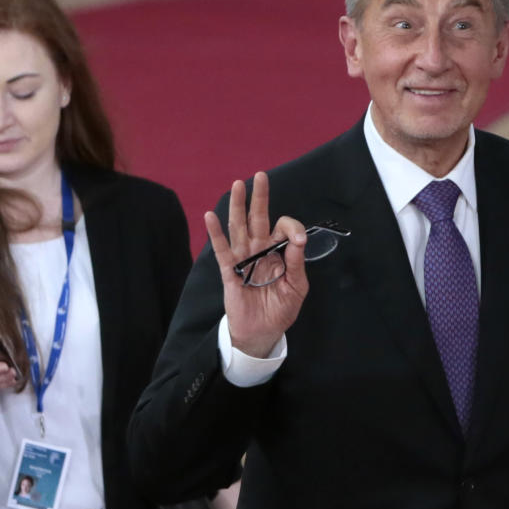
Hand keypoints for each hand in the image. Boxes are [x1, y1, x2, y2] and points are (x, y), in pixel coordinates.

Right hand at [206, 172, 308, 358]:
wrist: (262, 332)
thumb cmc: (280, 309)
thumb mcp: (297, 287)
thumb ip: (296, 263)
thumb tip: (298, 239)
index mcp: (278, 253)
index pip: (283, 229)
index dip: (291, 228)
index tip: (298, 239)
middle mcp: (260, 250)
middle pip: (258, 218)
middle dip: (259, 197)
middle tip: (261, 176)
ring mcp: (243, 259)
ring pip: (239, 227)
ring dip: (237, 206)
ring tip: (237, 185)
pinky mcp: (229, 271)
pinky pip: (222, 250)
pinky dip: (215, 233)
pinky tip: (210, 216)